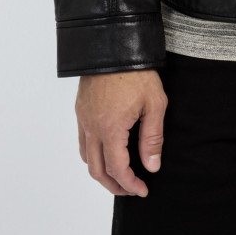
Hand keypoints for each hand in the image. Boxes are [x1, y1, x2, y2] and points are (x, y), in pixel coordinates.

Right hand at [75, 69, 167, 196]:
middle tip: (130, 189)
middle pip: (97, 170)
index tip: (142, 190)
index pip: (117, 169)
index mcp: (110, 129)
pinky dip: (93, 154)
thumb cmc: (136, 71)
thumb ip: (152, 138)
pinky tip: (107, 150)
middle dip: (114, 185)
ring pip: (86, 157)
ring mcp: (83, 118)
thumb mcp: (154, 103)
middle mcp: (92, 127)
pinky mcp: (81, 109)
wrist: (114, 44)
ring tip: (118, 174)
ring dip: (101, 172)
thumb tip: (152, 167)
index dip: (130, 185)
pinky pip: (82, 141)